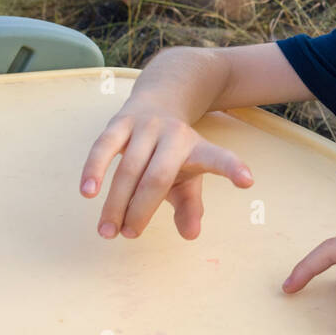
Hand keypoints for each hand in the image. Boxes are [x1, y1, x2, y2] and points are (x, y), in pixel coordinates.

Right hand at [80, 102, 252, 239]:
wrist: (160, 99)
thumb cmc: (174, 153)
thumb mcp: (189, 178)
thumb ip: (191, 207)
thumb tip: (191, 235)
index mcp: (199, 149)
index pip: (218, 159)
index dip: (232, 169)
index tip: (248, 180)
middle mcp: (175, 136)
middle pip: (158, 178)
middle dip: (142, 210)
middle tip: (130, 235)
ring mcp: (147, 126)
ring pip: (129, 167)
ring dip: (116, 202)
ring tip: (108, 231)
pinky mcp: (121, 122)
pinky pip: (104, 146)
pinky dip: (95, 169)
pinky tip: (88, 192)